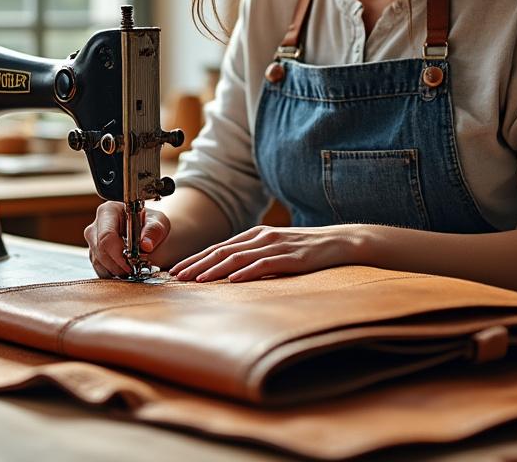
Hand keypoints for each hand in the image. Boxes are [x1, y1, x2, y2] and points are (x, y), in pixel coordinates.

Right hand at [83, 200, 170, 278]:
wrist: (147, 229)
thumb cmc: (150, 222)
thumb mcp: (158, 223)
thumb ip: (153, 232)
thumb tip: (146, 246)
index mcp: (109, 211)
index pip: (106, 236)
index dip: (117, 254)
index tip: (131, 264)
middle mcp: (97, 225)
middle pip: (100, 250)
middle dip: (117, 265)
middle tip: (134, 270)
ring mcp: (93, 240)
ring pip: (98, 261)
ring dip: (115, 271)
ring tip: (132, 270)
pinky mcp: (94, 253)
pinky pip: (99, 268)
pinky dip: (112, 274)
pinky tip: (125, 271)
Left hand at [169, 225, 361, 282]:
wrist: (340, 242)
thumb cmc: (305, 249)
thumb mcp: (275, 249)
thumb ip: (253, 256)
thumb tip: (228, 273)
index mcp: (255, 235)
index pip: (218, 247)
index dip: (196, 258)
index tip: (176, 271)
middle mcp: (261, 237)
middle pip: (222, 251)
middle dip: (197, 264)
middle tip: (177, 277)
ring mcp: (276, 246)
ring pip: (238, 257)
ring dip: (215, 269)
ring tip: (197, 280)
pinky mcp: (291, 257)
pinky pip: (264, 264)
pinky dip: (247, 272)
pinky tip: (233, 280)